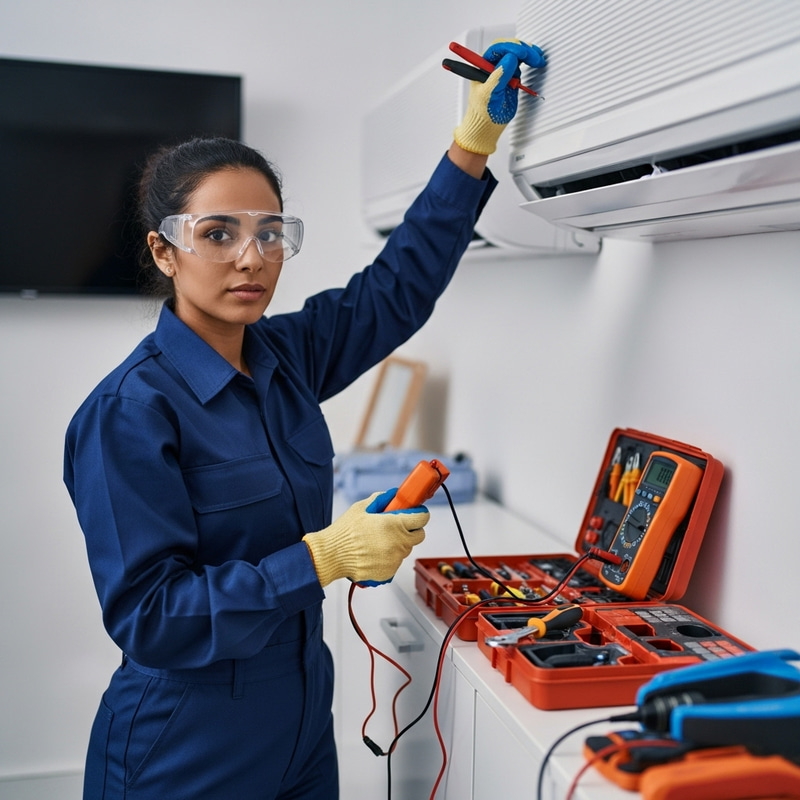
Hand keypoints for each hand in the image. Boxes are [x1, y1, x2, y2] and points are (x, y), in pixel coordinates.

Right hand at [302, 489, 427, 586]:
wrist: (331, 555)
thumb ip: (381, 500)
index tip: (416, 514)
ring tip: (378, 541)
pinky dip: (389, 558)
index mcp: (394, 524)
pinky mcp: (389, 572)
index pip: (422, 518)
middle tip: (398, 527)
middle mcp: (398, 542)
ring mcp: (394, 559)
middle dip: (412, 530)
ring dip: (398, 544)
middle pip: (419, 536)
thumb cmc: (345, 532)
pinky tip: (374, 553)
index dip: (420, 515)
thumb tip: (393, 496)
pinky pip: (395, 562)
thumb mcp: (361, 507)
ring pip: (406, 550)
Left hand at [453, 39, 544, 154]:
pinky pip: (521, 64)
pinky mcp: (511, 77)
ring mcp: (502, 71)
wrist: (487, 127)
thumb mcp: (489, 95)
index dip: (512, 48)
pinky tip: (536, 61)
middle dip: (523, 50)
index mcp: (482, 67)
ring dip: (528, 54)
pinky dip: (529, 61)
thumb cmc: (482, 113)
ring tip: (538, 59)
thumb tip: (510, 58)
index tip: (524, 53)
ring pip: (516, 54)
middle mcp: (492, 66)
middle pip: (509, 48)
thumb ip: (499, 76)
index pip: (498, 49)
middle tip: (535, 57)